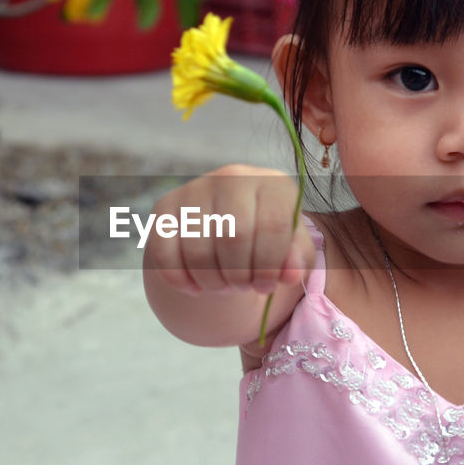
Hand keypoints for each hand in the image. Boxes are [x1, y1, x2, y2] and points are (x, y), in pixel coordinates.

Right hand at [145, 164, 315, 296]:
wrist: (227, 224)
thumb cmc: (267, 239)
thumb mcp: (291, 247)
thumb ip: (298, 259)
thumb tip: (290, 275)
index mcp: (272, 183)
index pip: (273, 225)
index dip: (270, 266)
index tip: (267, 285)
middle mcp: (232, 177)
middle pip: (234, 237)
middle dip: (240, 275)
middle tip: (243, 286)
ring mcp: (195, 189)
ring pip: (198, 250)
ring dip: (212, 281)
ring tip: (223, 285)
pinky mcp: (165, 206)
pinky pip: (165, 252)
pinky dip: (181, 280)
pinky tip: (197, 287)